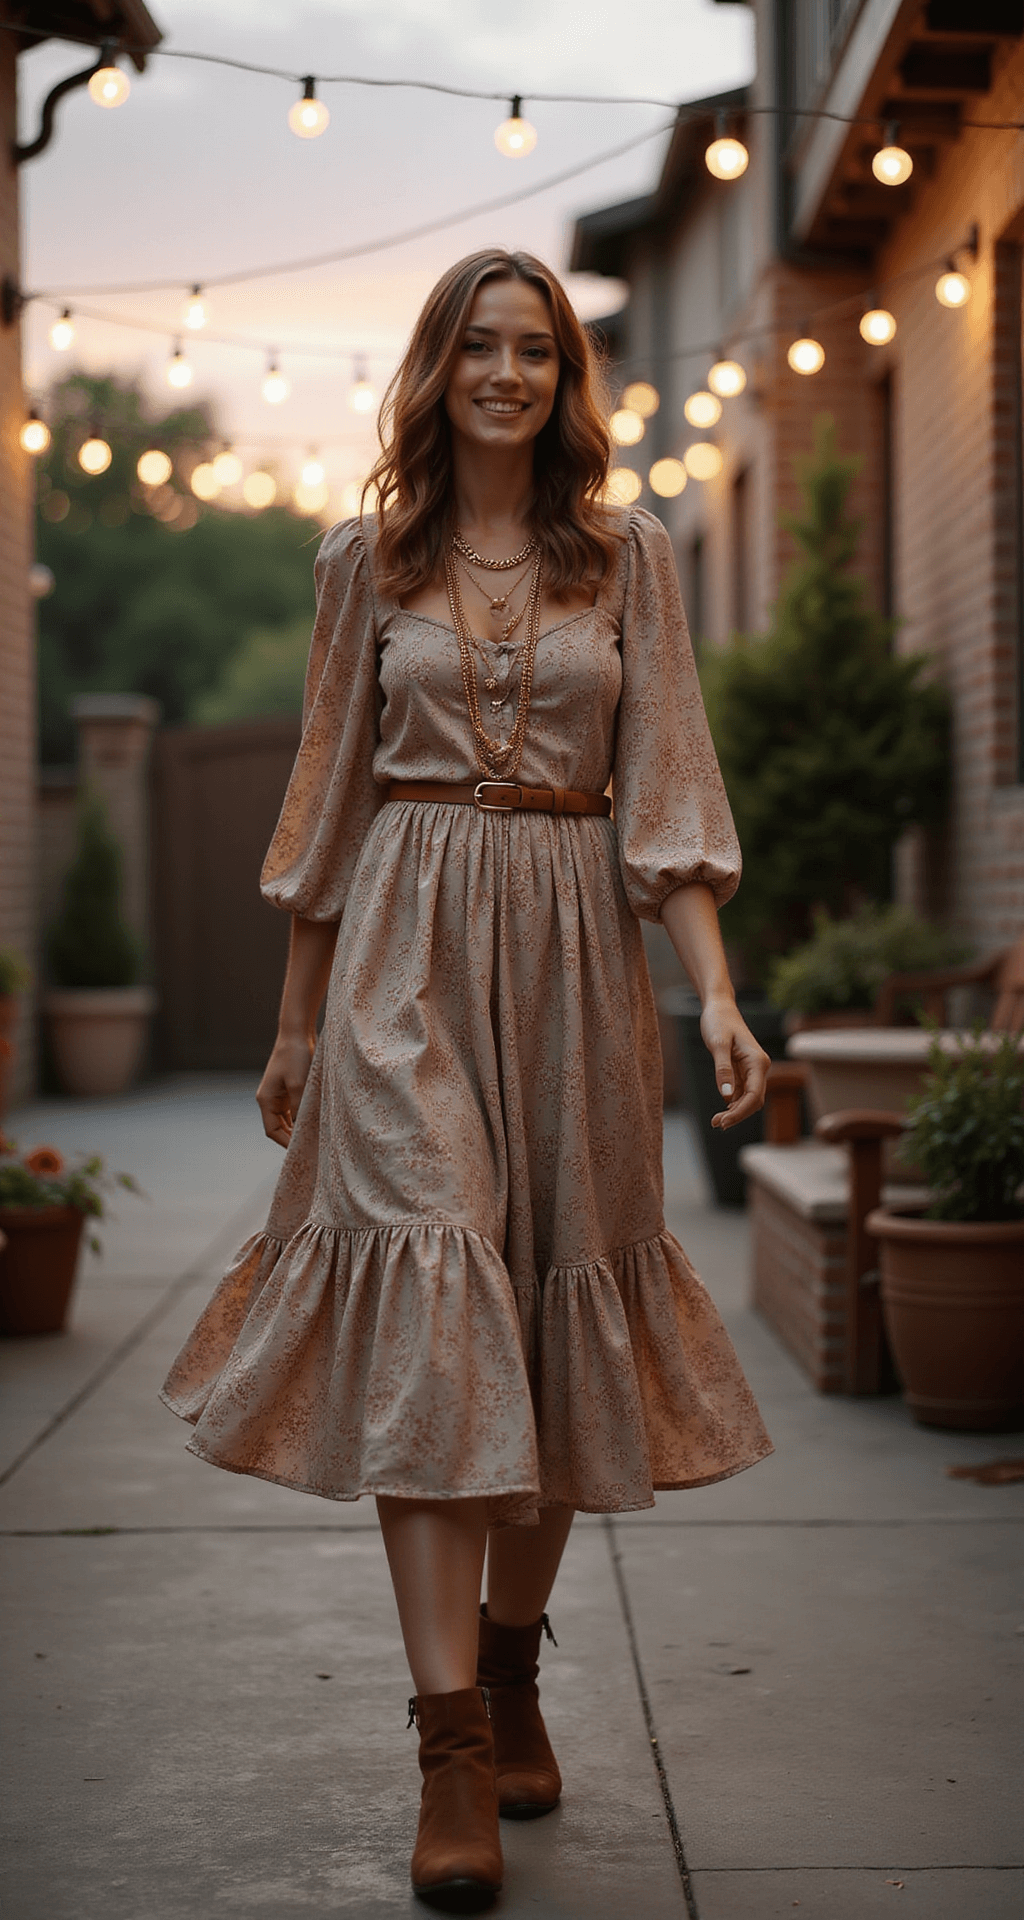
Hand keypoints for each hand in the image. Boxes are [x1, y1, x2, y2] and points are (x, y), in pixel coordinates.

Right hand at [256, 1032, 314, 1146]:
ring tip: (313, 1139)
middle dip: (292, 1138)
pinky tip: (314, 1122)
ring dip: (298, 1128)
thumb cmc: (295, 1056)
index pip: (272, 1130)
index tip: (300, 1150)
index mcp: (266, 1100)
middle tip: (310, 1148)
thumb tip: (301, 1129)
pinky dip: (302, 1117)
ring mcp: (280, 1094)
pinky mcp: (290, 1088)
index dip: (285, 1142)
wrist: (297, 1033)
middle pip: (278, 1127)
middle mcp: (270, 1099)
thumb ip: (299, 1108)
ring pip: (287, 1119)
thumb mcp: (298, 1085)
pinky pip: (294, 1110)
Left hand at [700, 996, 770, 1130]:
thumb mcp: (717, 1044)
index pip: (754, 1096)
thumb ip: (722, 1069)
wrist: (719, 1008)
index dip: (740, 1112)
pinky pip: (742, 1093)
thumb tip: (726, 1096)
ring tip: (715, 1120)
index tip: (723, 1122)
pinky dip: (733, 1104)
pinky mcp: (744, 1071)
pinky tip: (722, 1110)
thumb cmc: (718, 1022)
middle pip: (754, 1101)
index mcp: (758, 1062)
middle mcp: (760, 1068)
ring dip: (735, 1111)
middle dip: (738, 1115)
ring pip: (749, 1099)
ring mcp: (752, 1071)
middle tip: (716, 1124)